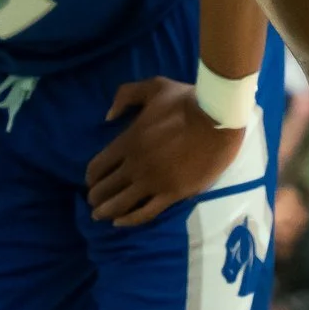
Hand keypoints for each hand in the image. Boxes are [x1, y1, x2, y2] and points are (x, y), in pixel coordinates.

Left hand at [86, 79, 246, 226]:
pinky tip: (119, 223)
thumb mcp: (153, 87)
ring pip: (121, 204)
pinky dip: (129, 220)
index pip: (98, 166)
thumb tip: (107, 116)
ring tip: (99, 215)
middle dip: (95, 196)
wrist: (218, 120)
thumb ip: (125, 96)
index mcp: (128, 141)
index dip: (91, 176)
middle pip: (106, 187)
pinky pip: (145, 213)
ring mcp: (153, 182)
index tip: (90, 181)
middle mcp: (135, 165)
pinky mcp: (172, 194)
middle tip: (93, 201)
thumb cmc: (186, 102)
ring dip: (106, 211)